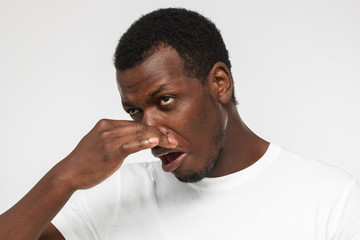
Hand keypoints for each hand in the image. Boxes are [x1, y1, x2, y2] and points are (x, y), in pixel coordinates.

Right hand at [57, 119, 176, 189]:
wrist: (69, 172)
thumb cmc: (85, 160)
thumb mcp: (100, 142)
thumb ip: (116, 137)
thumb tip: (133, 138)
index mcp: (106, 124)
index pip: (135, 123)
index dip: (152, 128)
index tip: (165, 133)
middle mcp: (108, 128)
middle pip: (139, 127)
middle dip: (159, 132)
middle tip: (173, 137)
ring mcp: (108, 139)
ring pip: (138, 134)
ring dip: (158, 138)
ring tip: (171, 142)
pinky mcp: (110, 151)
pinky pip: (130, 144)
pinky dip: (144, 142)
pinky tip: (156, 142)